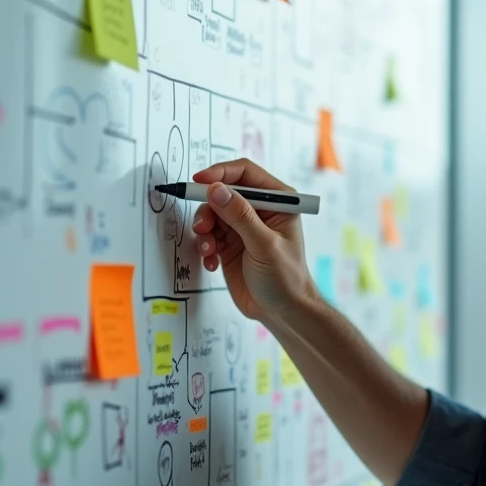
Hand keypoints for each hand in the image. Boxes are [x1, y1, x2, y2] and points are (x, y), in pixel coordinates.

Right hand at [190, 160, 316, 322]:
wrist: (282, 312)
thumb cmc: (286, 278)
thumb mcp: (264, 244)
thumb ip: (240, 216)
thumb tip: (217, 189)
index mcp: (278, 201)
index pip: (245, 173)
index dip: (220, 173)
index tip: (199, 181)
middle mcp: (260, 210)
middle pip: (223, 192)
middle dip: (208, 208)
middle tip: (202, 228)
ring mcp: (243, 227)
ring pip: (212, 214)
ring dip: (204, 230)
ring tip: (209, 250)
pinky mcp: (230, 244)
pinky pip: (208, 235)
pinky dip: (205, 246)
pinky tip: (213, 262)